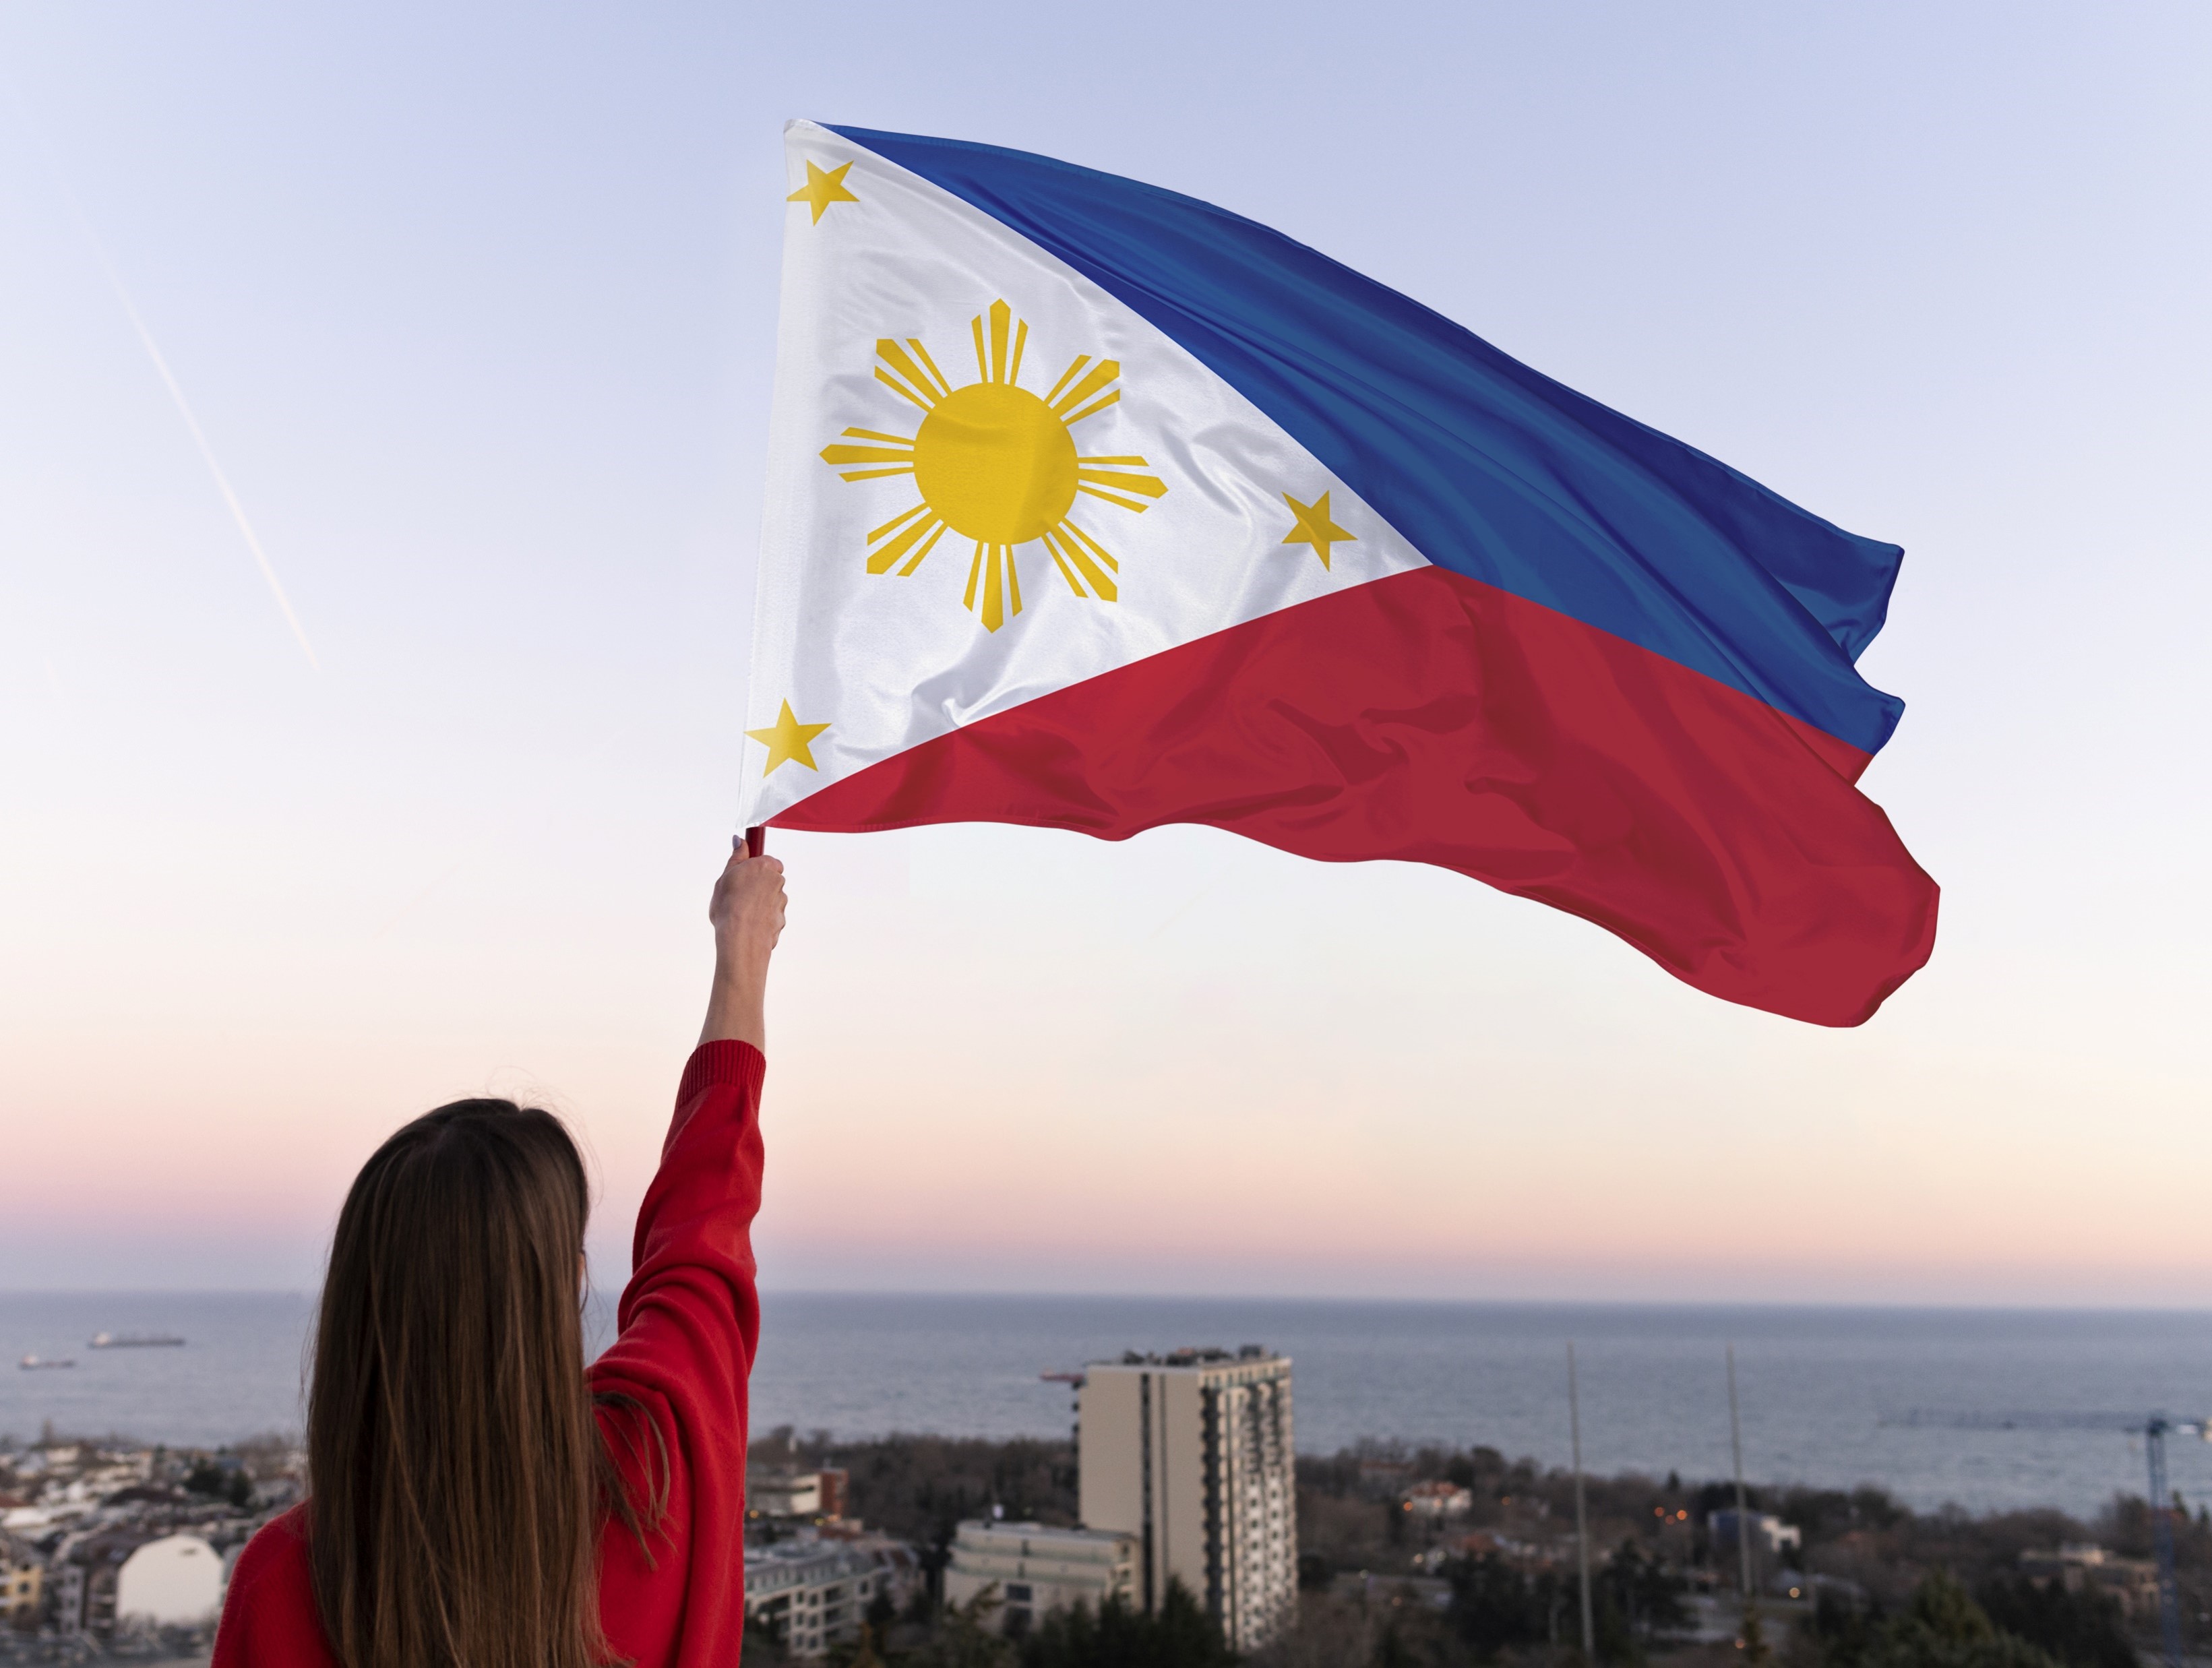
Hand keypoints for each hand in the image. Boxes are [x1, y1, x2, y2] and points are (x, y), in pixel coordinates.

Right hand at [700, 846, 785, 1049]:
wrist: (741, 939)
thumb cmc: (730, 906)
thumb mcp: (726, 876)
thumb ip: (736, 857)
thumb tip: (739, 840)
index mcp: (766, 866)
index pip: (766, 861)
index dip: (753, 868)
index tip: (743, 875)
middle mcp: (778, 883)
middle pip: (769, 880)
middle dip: (755, 887)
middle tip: (736, 895)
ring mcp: (781, 903)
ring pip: (769, 899)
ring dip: (758, 905)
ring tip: (740, 913)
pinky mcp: (781, 921)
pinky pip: (769, 916)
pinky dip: (761, 920)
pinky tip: (747, 925)